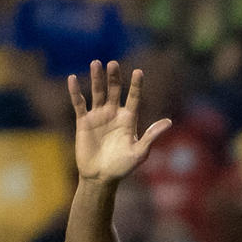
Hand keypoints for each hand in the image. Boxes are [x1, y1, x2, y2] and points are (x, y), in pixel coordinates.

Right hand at [69, 61, 170, 182]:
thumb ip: (151, 136)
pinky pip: (79, 103)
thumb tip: (169, 122)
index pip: (134, 97)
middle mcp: (114, 113)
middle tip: (113, 64)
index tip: (138, 72)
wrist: (100, 178)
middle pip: (115, 90)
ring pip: (98, 92)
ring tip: (96, 63)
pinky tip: (72, 78)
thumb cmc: (122, 167)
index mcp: (129, 118)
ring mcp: (98, 115)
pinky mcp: (83, 121)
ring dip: (97, 78)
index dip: (136, 85)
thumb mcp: (139, 153)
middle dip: (114, 77)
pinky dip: (75, 92)